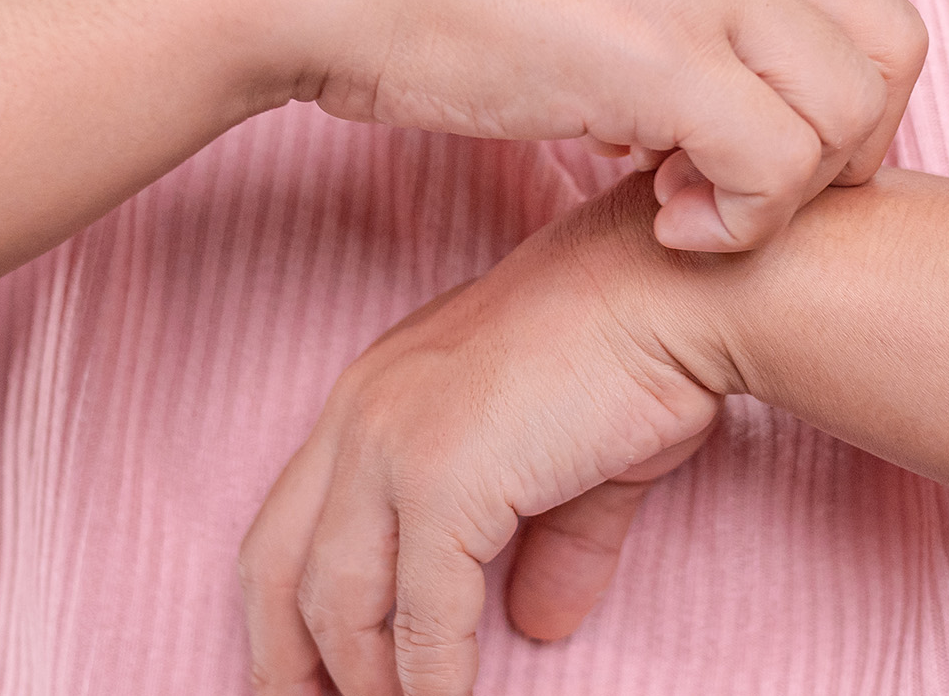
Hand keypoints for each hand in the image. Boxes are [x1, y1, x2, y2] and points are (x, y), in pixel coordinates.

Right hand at [218, 0, 925, 251]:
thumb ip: (652, 8)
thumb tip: (680, 105)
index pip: (858, 5)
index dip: (833, 106)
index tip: (751, 163)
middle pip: (891, 52)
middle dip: (841, 154)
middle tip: (743, 199)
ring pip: (853, 112)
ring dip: (788, 192)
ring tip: (688, 213)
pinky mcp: (654, 51)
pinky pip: (777, 163)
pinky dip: (740, 220)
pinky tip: (663, 223)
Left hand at [238, 174, 733, 695]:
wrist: (670, 291)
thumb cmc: (631, 351)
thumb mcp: (570, 461)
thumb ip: (545, 543)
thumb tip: (539, 622)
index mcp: (375, 397)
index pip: (290, 522)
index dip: (286, 612)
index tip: (306, 677)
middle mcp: (361, 415)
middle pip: (277, 565)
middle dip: (285, 659)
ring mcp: (393, 445)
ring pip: (337, 600)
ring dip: (364, 682)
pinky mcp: (442, 479)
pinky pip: (422, 614)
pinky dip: (430, 678)